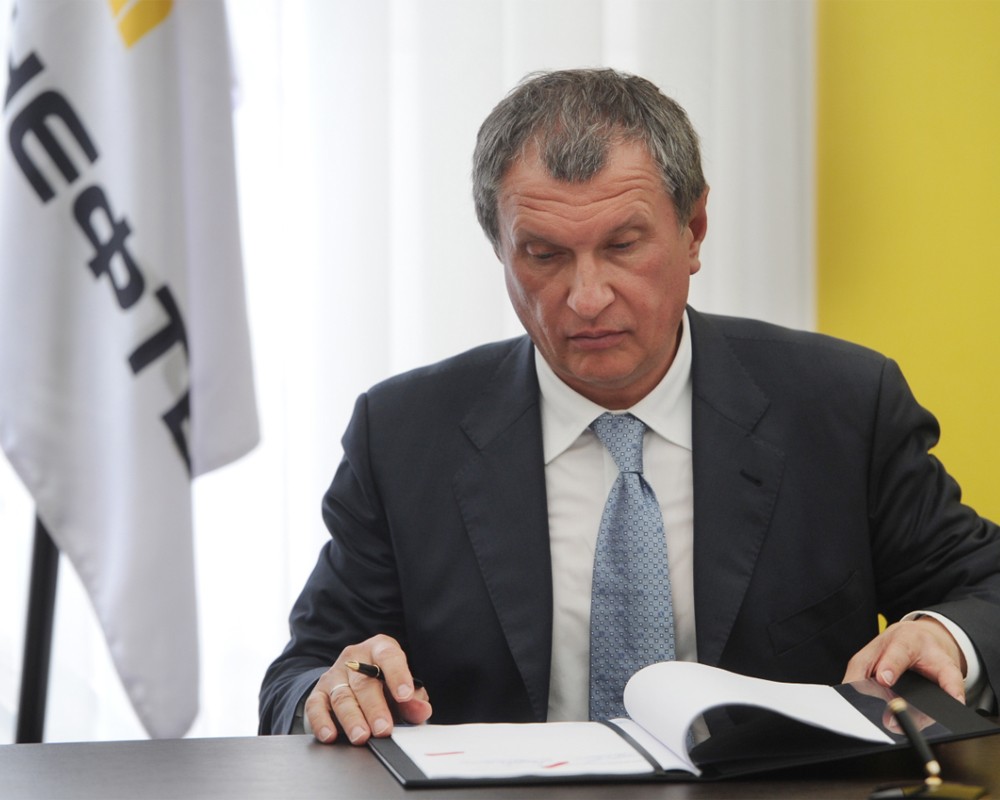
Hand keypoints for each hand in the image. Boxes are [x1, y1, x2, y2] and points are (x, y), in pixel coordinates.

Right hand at [305, 634, 431, 744]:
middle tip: (383, 729)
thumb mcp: (401, 689)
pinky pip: (316, 706)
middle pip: (364, 682)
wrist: (353, 682)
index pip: (389, 656)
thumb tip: (422, 711)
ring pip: (342, 696)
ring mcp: (334, 675)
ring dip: (352, 719)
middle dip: (374, 708)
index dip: (398, 674)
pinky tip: (330, 735)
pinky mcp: (318, 693)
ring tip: (361, 736)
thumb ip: (413, 700)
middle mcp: (355, 659)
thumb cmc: (383, 684)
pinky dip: (322, 722)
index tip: (405, 695)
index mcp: (379, 649)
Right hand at [842, 617, 966, 703]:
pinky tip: (868, 708)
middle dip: (865, 690)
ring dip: (861, 697)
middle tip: (876, 712)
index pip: (894, 654)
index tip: (884, 679)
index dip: (888, 667)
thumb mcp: (946, 664)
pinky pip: (851, 683)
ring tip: (874, 714)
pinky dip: (858, 697)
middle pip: (863, 668)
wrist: (915, 637)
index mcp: (904, 640)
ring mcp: (865, 656)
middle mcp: (879, 646)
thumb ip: (951, 684)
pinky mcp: (857, 666)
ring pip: (853, 678)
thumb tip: (956, 703)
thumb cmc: (927, 651)